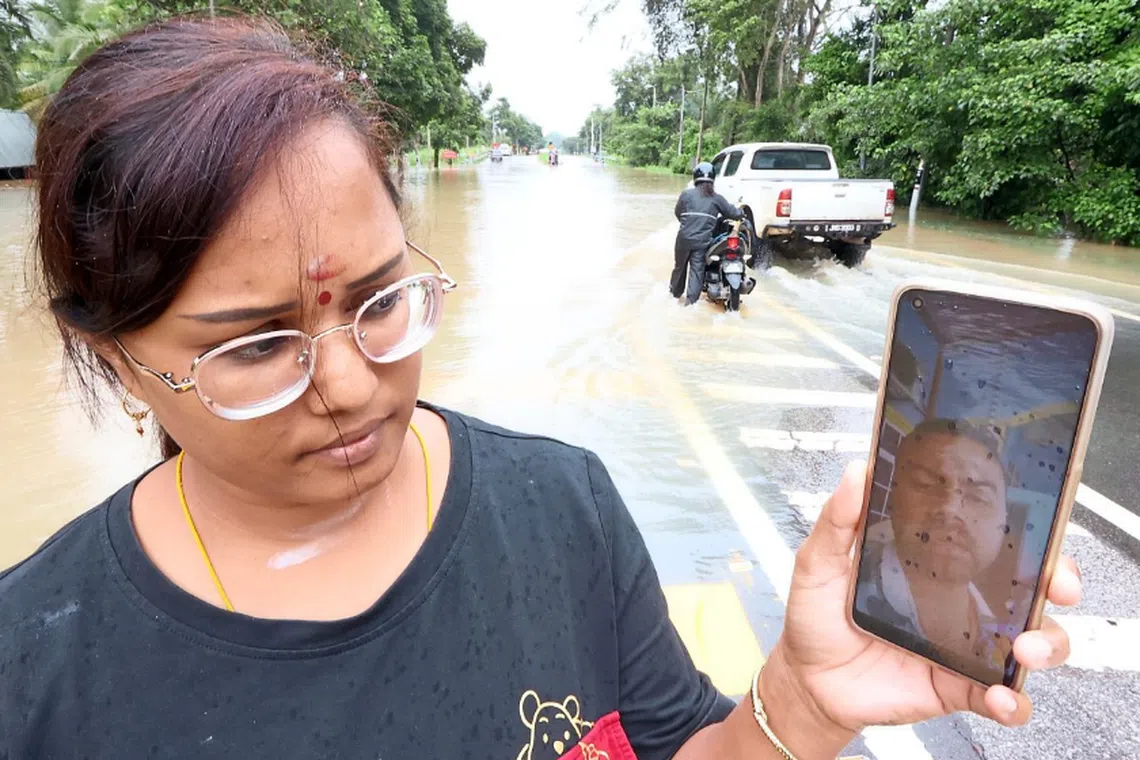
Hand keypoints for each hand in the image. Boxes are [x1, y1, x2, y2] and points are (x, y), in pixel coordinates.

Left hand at [771, 461, 1080, 734]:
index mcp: (939, 563)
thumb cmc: (817, 615)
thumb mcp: (820, 561)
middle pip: (1033, 589)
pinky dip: (1012, 701)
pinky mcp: (958, 687)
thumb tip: (857, 470)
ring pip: (1034, 643)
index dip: (1032, 537)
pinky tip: (999, 697)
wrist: (806, 676)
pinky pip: (1002, 699)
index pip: (998, 542)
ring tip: (1023, 649)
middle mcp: (963, 602)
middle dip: (1059, 585)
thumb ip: (839, 519)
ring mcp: (966, 647)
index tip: (1044, 533)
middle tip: (1054, 588)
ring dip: (1045, 643)